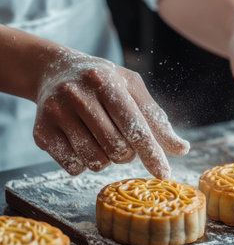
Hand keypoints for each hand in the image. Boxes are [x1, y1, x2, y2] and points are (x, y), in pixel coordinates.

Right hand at [32, 47, 188, 178]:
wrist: (55, 70)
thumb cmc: (103, 82)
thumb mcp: (132, 88)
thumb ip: (156, 119)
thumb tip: (181, 149)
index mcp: (105, 82)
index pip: (135, 127)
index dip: (152, 153)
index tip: (164, 174)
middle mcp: (78, 95)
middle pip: (117, 149)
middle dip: (128, 153)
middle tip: (122, 139)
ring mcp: (56, 113)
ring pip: (95, 162)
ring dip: (107, 159)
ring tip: (103, 138)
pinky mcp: (40, 132)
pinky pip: (74, 166)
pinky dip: (85, 162)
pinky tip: (83, 142)